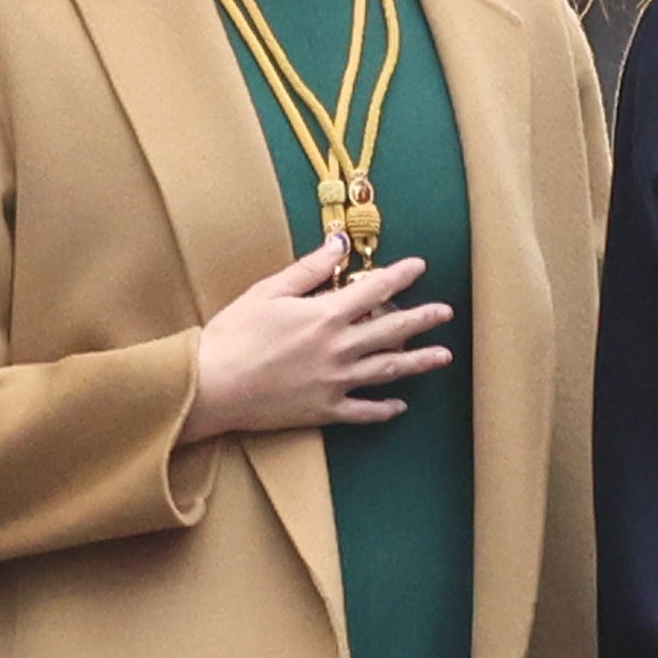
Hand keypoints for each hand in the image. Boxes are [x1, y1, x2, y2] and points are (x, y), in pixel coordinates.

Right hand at [184, 237, 454, 441]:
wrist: (211, 385)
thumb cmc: (234, 334)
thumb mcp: (269, 292)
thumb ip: (309, 270)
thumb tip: (338, 245)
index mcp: (326, 316)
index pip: (374, 290)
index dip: (400, 276)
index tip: (420, 266)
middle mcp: (339, 349)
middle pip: (392, 332)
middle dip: (422, 319)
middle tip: (446, 313)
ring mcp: (334, 382)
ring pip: (387, 371)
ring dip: (418, 363)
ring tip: (443, 356)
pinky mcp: (323, 411)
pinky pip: (363, 412)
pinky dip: (384, 409)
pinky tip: (400, 405)